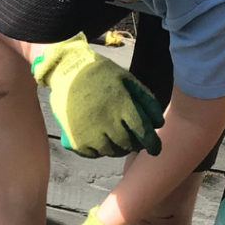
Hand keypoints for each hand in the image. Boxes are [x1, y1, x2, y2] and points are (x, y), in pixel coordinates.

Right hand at [31, 33, 163, 157]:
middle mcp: (106, 121)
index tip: (156, 149)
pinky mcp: (75, 140)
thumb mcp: (127, 80)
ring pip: (111, 152)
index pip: (143, 131)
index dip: (152, 143)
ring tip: (117, 140)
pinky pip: (93, 154)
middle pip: (127, 144)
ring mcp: (89, 133)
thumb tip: (158, 123)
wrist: (65, 70)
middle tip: (134, 141)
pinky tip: (100, 140)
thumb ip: (146, 100)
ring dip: (117, 148)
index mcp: (121, 104)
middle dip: (134, 145)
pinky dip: (100, 150)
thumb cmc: (100, 75)